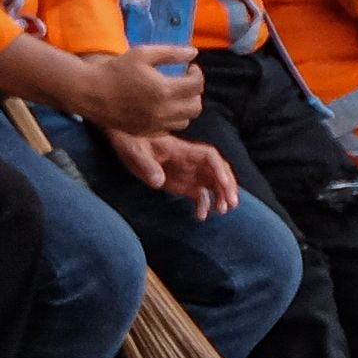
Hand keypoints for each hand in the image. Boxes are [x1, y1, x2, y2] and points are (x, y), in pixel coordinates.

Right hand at [71, 49, 202, 133]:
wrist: (91, 92)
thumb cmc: (116, 70)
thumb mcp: (143, 54)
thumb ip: (171, 53)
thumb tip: (194, 53)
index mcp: (164, 90)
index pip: (196, 85)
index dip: (197, 74)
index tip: (189, 68)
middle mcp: (164, 111)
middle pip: (196, 106)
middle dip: (195, 92)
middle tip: (184, 82)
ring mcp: (155, 125)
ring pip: (186, 120)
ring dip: (185, 107)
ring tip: (174, 95)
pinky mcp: (146, 132)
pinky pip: (170, 129)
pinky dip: (172, 118)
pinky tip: (161, 107)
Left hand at [105, 123, 244, 216]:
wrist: (126, 141)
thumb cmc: (131, 141)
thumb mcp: (135, 151)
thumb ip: (147, 165)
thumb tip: (158, 182)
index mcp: (182, 150)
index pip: (209, 156)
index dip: (219, 169)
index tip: (224, 184)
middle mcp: (190, 161)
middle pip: (218, 170)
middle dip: (228, 185)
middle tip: (231, 203)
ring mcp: (188, 172)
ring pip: (213, 183)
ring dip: (221, 196)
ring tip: (222, 211)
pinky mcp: (183, 183)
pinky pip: (200, 194)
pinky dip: (204, 205)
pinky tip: (201, 216)